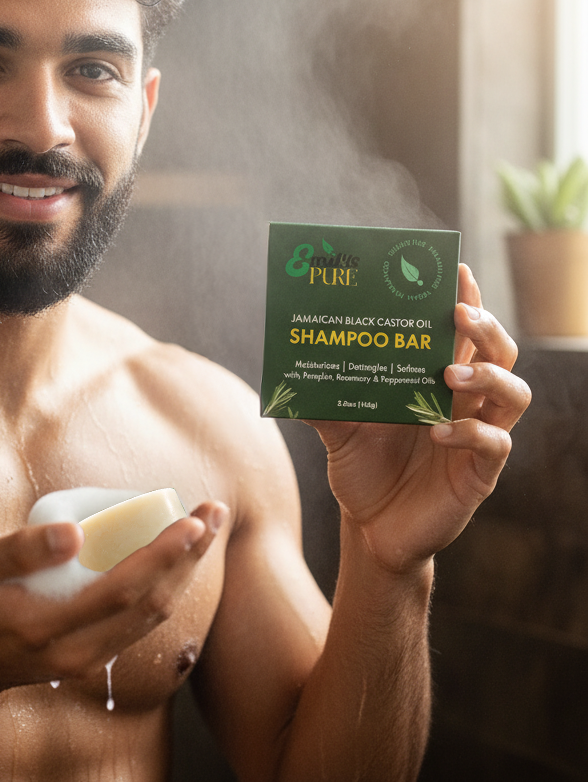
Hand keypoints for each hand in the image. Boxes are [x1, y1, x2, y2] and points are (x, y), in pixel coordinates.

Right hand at [0, 502, 225, 697]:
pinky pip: (142, 622)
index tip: (192, 521)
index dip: (162, 555)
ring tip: (208, 525)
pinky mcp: (94, 658)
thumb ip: (16, 550)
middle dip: (189, 555)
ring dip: (186, 570)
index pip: (120, 589)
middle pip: (151, 603)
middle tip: (214, 511)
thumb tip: (74, 533)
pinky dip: (169, 586)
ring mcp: (88, 660)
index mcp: (44, 624)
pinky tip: (180, 556)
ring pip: (153, 616)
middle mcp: (75, 651)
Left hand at [311, 264, 530, 572]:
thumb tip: (286, 366)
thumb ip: (320, 397)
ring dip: (487, 377)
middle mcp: (464, 402)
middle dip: (485, 327)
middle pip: (498, 351)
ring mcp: (477, 435)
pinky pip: (494, 445)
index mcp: (434, 380)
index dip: (467, 299)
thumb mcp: (337, 426)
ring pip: (513, 394)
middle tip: (458, 314)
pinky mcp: (479, 473)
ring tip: (449, 376)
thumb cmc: (362, 466)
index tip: (455, 270)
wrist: (370, 527)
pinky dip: (470, 433)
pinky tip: (438, 431)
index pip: (461, 332)